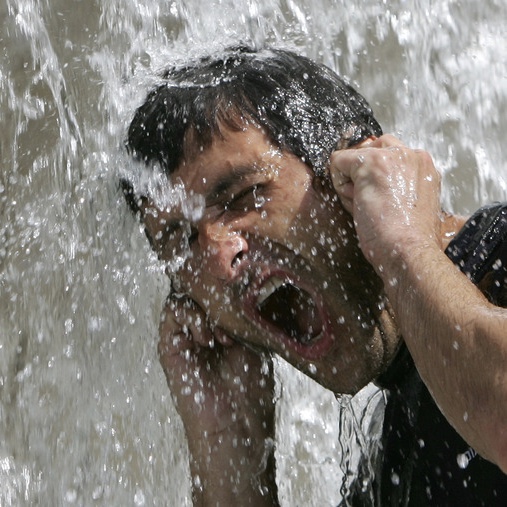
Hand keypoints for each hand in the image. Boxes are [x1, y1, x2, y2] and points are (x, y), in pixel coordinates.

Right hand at [158, 296, 277, 503]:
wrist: (237, 423)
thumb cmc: (251, 387)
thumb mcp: (257, 340)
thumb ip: (245, 313)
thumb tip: (243, 285)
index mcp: (222, 324)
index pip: (217, 289)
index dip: (227, 285)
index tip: (246, 299)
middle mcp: (202, 326)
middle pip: (199, 287)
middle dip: (217, 295)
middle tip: (234, 316)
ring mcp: (185, 334)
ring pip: (186, 293)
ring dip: (206, 309)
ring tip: (224, 338)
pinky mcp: (170, 345)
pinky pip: (173, 310)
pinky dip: (191, 316)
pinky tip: (210, 340)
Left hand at [329, 135, 442, 274]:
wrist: (408, 250)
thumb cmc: (407, 239)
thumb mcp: (408, 206)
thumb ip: (395, 187)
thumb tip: (368, 182)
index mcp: (423, 167)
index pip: (389, 156)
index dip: (375, 179)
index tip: (382, 203)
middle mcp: (412, 155)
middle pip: (372, 148)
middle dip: (363, 173)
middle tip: (370, 204)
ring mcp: (393, 156)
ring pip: (354, 156)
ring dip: (351, 180)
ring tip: (366, 207)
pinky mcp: (372, 161)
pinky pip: (338, 161)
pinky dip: (338, 184)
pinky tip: (356, 203)